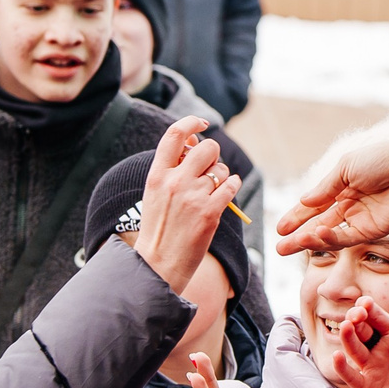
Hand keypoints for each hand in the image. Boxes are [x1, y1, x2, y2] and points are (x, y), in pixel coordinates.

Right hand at [135, 116, 241, 294]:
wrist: (158, 265)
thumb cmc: (159, 229)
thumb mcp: (156, 194)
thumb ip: (172, 169)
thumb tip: (195, 145)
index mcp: (157, 175)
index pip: (175, 134)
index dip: (191, 122)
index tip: (202, 123)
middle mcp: (174, 181)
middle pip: (207, 148)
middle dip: (213, 156)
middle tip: (209, 170)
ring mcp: (193, 196)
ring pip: (221, 169)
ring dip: (221, 177)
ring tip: (210, 194)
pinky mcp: (210, 212)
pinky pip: (231, 185)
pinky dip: (232, 187)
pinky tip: (223, 196)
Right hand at [275, 122, 388, 255]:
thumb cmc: (383, 159)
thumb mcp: (346, 168)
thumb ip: (325, 188)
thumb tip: (304, 201)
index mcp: (341, 188)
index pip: (314, 206)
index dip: (296, 217)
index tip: (280, 228)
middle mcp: (349, 206)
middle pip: (319, 225)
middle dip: (299, 237)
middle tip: (279, 249)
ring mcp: (361, 220)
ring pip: (331, 235)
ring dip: (312, 240)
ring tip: (294, 243)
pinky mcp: (374, 231)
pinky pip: (348, 239)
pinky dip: (331, 239)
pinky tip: (318, 235)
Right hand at [331, 299, 388, 387]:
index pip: (376, 316)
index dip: (368, 308)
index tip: (366, 302)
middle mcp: (381, 350)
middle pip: (361, 329)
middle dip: (355, 318)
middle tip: (358, 313)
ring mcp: (373, 369)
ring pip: (353, 349)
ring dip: (347, 337)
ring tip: (346, 327)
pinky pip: (351, 377)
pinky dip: (341, 368)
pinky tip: (336, 357)